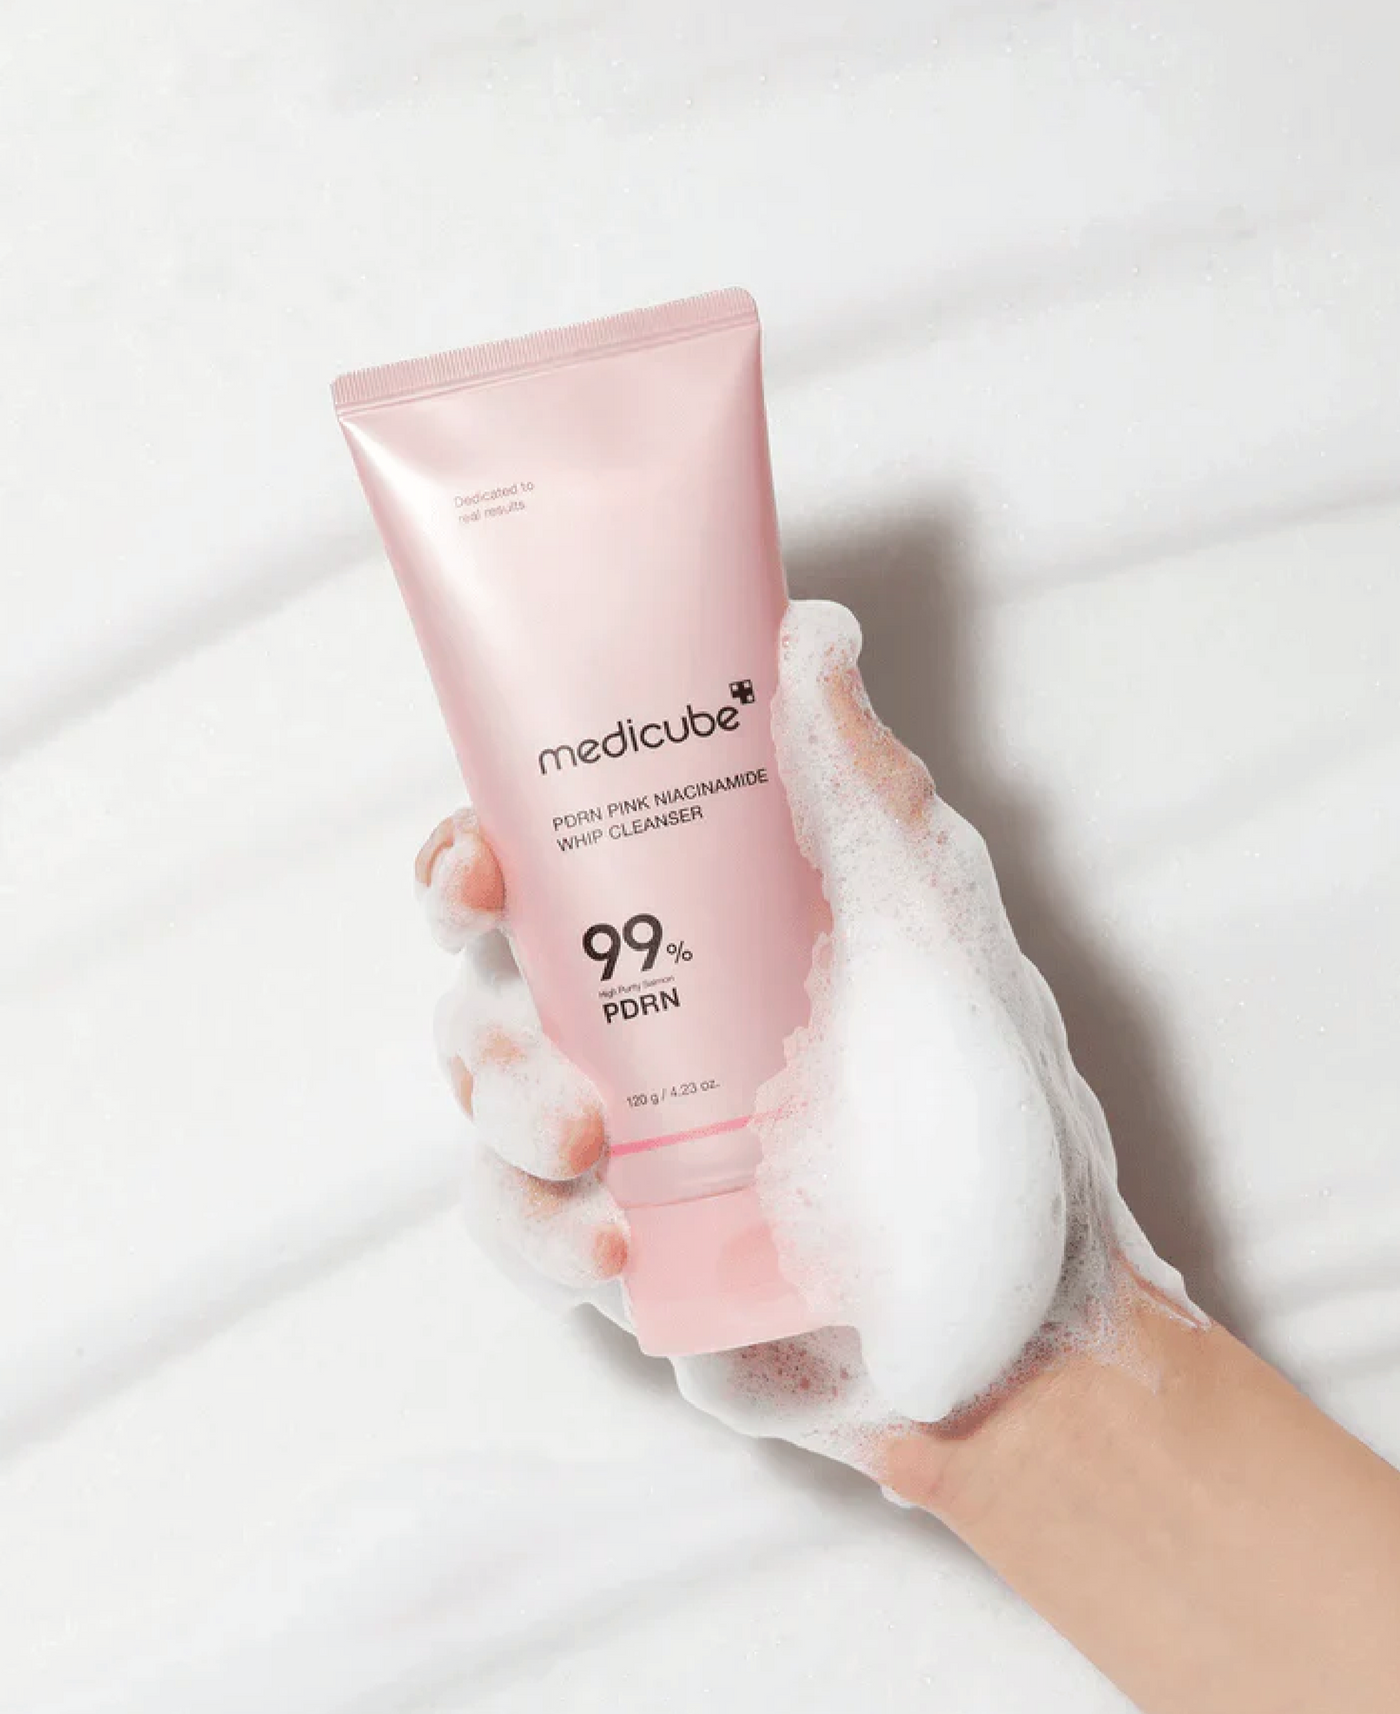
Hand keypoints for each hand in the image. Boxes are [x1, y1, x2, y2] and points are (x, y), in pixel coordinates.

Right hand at [416, 601, 1188, 1486]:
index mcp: (698, 938)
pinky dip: (544, 1234)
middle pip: (487, 993)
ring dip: (502, 1111)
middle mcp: (644, 1034)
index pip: (547, 876)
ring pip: (487, 1111)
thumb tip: (810, 628)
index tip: (474, 857)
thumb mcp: (932, 926)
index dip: (476, 857)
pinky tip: (614, 1241)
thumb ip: (865, 790)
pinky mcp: (635, 1260)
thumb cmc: (996, 1104)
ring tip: (585, 1138)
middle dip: (478, 994)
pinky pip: (533, 1238)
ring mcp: (630, 1154)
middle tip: (520, 1001)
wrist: (1042, 1319)